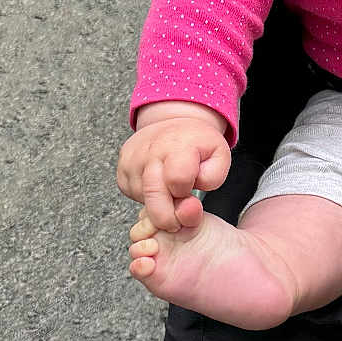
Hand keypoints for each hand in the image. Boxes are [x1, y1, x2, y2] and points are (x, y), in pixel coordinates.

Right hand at [117, 103, 230, 230]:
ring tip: (171, 192)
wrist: (173, 123)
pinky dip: (146, 199)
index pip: (178, 179)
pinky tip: (158, 188)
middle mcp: (150, 152)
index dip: (185, 195)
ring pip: (142, 199)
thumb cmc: (196, 141)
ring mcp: (132, 161)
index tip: (191, 197)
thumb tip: (190, 198)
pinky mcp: (122, 170)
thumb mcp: (219, 155)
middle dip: (168, 217)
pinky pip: (132, 195)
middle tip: (179, 217)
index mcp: (177, 146)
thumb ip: (213, 178)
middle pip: (154, 195)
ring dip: (157, 206)